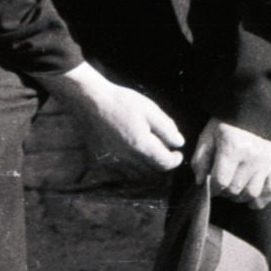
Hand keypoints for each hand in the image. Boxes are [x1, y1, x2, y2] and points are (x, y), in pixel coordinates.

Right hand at [44, 62, 183, 177]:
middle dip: (163, 161)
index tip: (178, 153)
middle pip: (153, 169)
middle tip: (166, 148)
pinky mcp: (107, 156)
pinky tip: (135, 148)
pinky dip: (135, 163)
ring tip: (151, 148)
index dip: (175, 160)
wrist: (92, 100)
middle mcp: (129, 157)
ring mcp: (116, 158)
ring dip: (149, 164)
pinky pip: (126, 167)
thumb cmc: (122, 101)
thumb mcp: (150, 109)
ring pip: (140, 171)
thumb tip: (179, 143)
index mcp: (142, 145)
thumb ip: (166, 128)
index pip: (165, 163)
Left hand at [190, 119, 270, 208]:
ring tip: (232, 190)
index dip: (211, 188)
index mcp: (232, 148)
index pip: (221, 181)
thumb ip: (201, 160)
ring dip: (239, 197)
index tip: (208, 186)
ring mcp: (266, 163)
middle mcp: (251, 158)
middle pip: (235, 189)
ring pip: (252, 193)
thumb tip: (201, 182)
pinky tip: (251, 202)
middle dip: (224, 192)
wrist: (253, 110)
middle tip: (219, 186)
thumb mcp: (207, 136)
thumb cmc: (225, 123)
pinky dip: (261, 200)